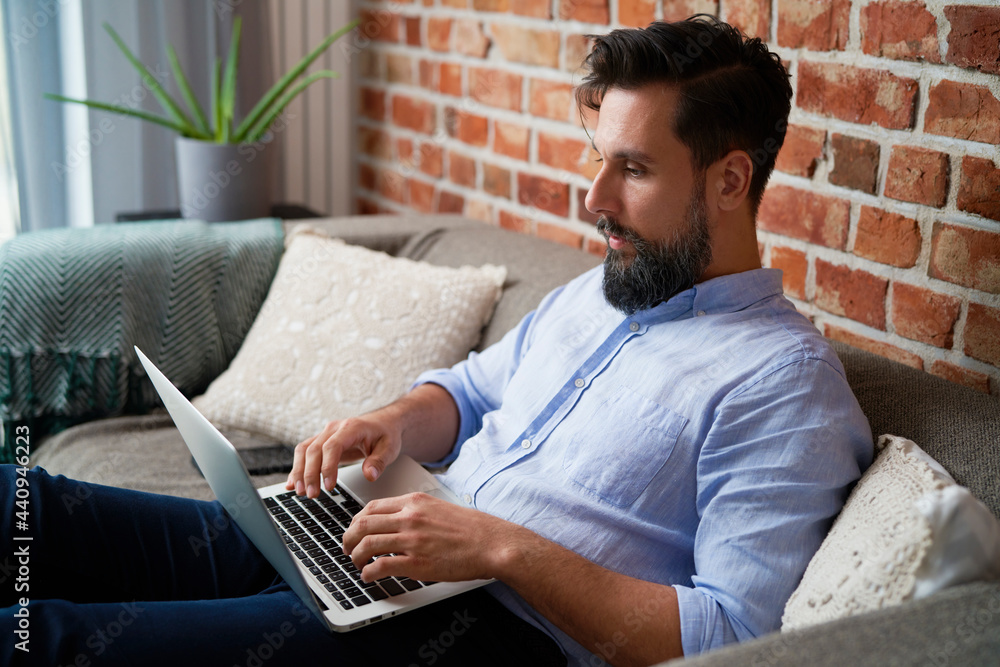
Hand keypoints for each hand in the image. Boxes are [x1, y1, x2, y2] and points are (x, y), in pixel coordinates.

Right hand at [285, 413, 401, 497]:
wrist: (383, 423)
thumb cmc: (386, 435)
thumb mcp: (390, 448)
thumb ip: (379, 462)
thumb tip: (369, 475)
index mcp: (351, 427)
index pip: (332, 446)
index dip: (327, 466)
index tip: (329, 486)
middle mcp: (334, 428)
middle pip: (314, 449)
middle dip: (310, 474)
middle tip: (312, 495)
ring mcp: (326, 434)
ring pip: (304, 450)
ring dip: (299, 471)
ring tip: (300, 492)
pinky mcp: (322, 442)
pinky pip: (304, 453)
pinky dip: (297, 468)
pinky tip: (292, 484)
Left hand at [342, 492, 521, 583]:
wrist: (492, 543)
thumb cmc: (472, 529)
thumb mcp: (439, 508)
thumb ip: (416, 512)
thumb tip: (396, 522)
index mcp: (414, 502)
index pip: (372, 507)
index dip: (357, 521)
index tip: (355, 531)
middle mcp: (410, 517)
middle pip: (363, 524)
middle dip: (348, 538)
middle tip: (347, 548)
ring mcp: (412, 540)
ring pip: (366, 544)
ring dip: (355, 556)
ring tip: (356, 564)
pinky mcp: (416, 562)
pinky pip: (380, 566)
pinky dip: (368, 573)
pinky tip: (369, 577)